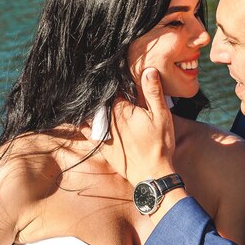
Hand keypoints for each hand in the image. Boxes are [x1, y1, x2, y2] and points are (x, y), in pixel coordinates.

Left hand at [83, 68, 175, 184]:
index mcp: (122, 108)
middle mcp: (108, 118)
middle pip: (102, 99)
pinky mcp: (100, 144)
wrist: (151, 174)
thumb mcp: (162, 115)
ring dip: (94, 105)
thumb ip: (153, 92)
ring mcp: (102, 132)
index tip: (116, 77)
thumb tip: (148, 70)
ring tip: (93, 96)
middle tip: (106, 85)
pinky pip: (86, 129)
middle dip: (105, 92)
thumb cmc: (159, 145)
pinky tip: (82, 115)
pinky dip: (84, 120)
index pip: (113, 87)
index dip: (116, 81)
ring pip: (93, 112)